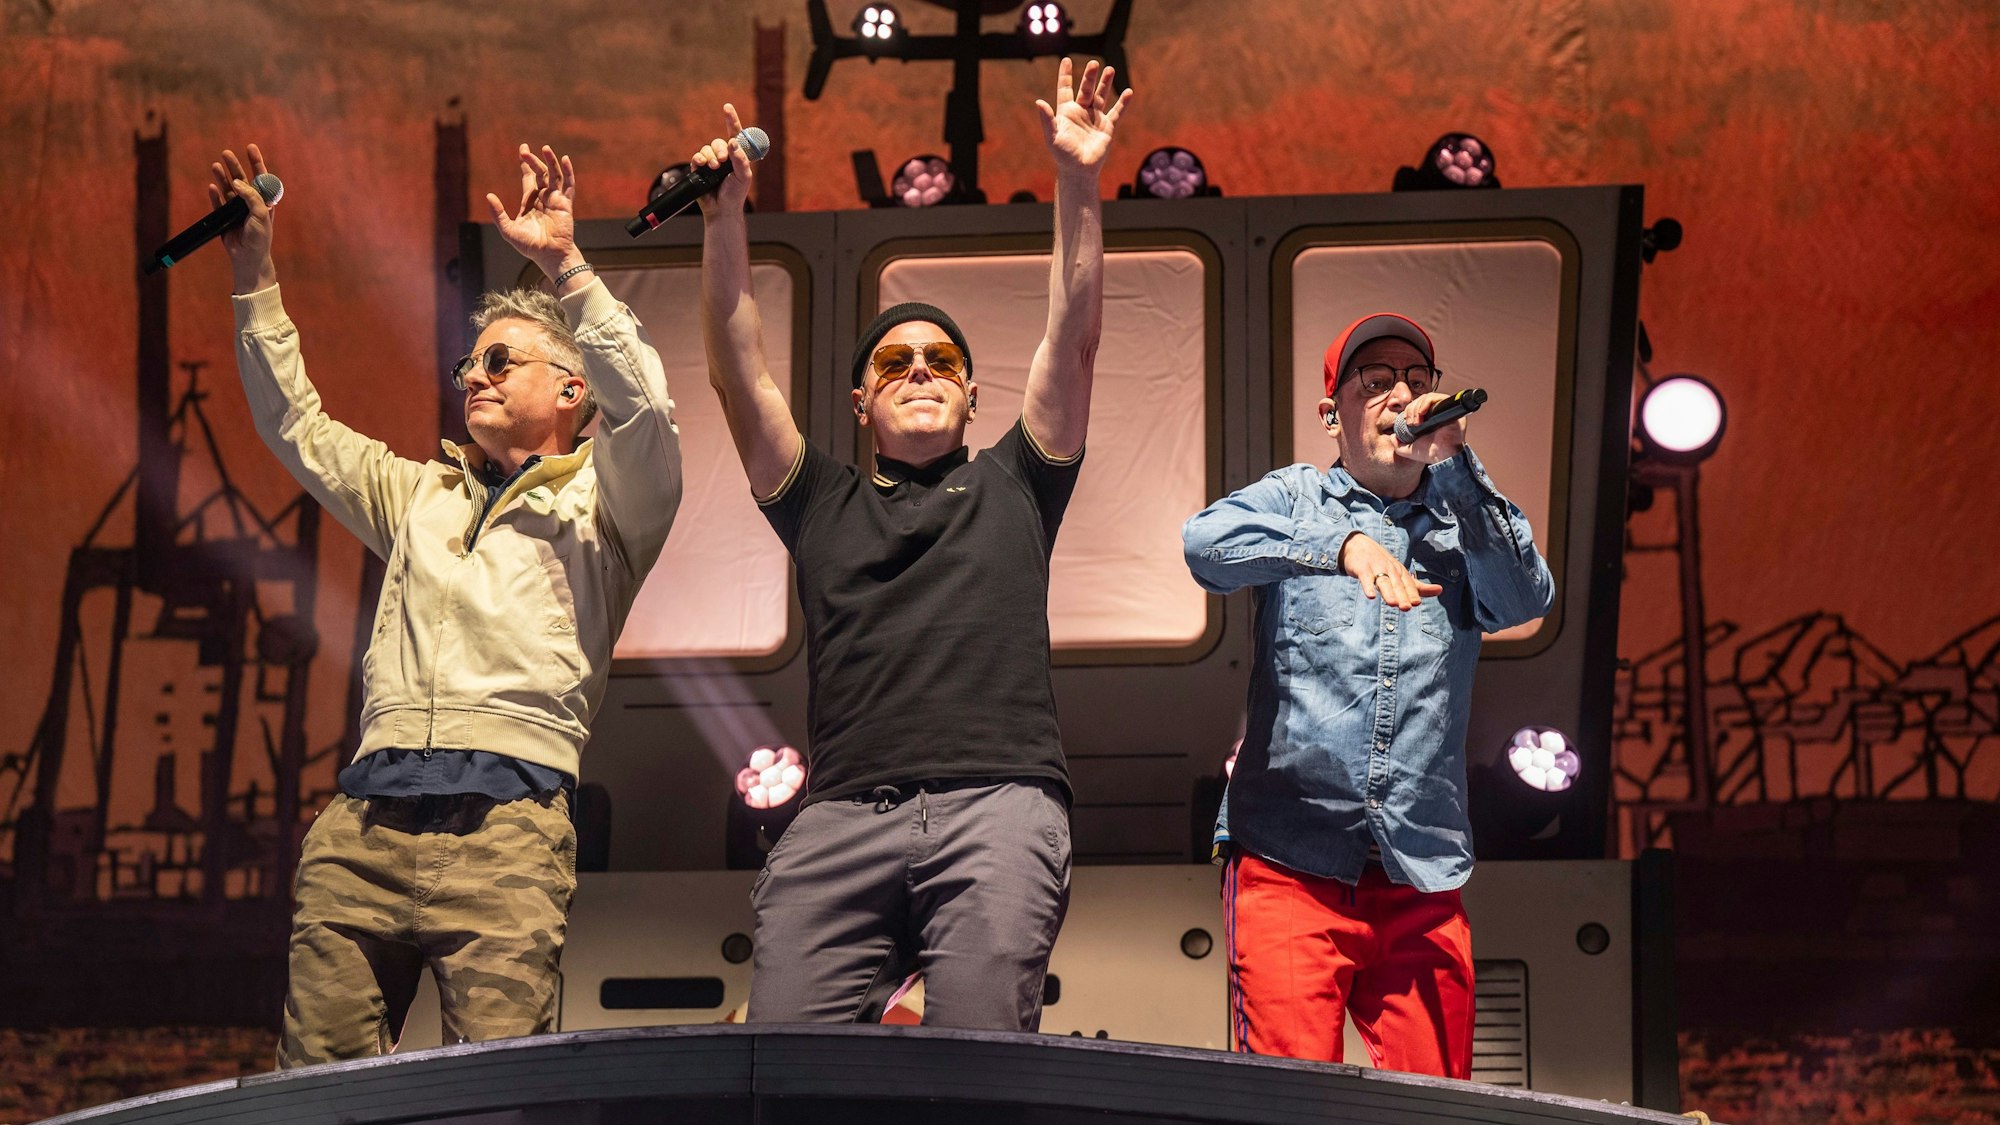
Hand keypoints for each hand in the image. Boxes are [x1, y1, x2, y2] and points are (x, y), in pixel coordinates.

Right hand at [206, 145, 276, 293]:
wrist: (248, 257)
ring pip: (228, 189)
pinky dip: (215, 195)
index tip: (250, 147)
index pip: (261, 178)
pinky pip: (218, 204)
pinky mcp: (224, 219)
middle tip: (226, 153)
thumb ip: (252, 197)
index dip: (256, 162)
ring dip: (222, 177)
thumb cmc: (260, 237)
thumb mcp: (261, 215)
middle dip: (234, 166)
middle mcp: (251, 203)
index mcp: (264, 201)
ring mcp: (237, 210)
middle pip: (242, 180)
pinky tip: (212, 186)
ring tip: (215, 165)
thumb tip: (238, 182)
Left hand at [485, 144, 581, 279]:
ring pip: (553, 175)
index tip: (523, 150)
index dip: (525, 164)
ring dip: (550, 162)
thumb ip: (498, 213)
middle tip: (524, 149)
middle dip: (533, 161)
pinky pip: (568, 185)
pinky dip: (568, 172)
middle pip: (540, 174)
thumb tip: (489, 195)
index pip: (528, 178)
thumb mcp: (508, 229)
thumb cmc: (530, 246)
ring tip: (545, 148)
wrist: (549, 255)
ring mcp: (556, 200)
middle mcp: (544, 198)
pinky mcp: (565, 204)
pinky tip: (565, 159)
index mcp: (530, 202)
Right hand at [695, 103, 753, 218]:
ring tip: (714, 168)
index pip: (735, 134)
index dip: (731, 120)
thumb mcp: (744, 176)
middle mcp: (723, 156)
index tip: (727, 107)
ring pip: (707, 149)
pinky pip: (697, 157)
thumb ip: (740, 159)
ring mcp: (710, 162)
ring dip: (710, 156)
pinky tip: (702, 164)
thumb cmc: (736, 193)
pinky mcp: (699, 169)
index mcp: (736, 155)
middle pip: (718, 142)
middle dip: (720, 149)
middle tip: (723, 161)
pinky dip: (699, 158)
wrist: (722, 209)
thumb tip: (733, 142)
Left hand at [1037, 57, 1132, 175]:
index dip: (1065, 75)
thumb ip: (1047, 119)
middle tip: (1094, 64)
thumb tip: (1038, 102)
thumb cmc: (1063, 155)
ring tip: (1109, 69)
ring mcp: (1095, 118)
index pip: (1065, 89)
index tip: (1066, 60)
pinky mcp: (1107, 127)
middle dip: (1090, 77)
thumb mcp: (1053, 136)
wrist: (1079, 171)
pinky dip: (1123, 103)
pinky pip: (1116, 112)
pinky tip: (1128, 92)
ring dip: (1105, 83)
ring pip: (1101, 97)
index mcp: (1066, 112)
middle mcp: (1081, 112)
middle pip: (1086, 89)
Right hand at [1338, 531, 1441, 610]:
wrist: (1358, 545)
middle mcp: (1390, 569)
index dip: (1412, 593)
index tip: (1416, 603)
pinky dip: (1368, 587)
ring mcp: (1376, 568)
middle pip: (1397, 584)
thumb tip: (1440, 590)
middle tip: (1406, 607)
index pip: (1408, 584)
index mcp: (1400, 572)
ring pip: (1383, 582)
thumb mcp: (1400, 574)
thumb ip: (1419, 586)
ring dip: (1388, 593)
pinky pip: (1366, 579)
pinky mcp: (1362, 569)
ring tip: (1393, 603)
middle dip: (1402, 595)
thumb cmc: (1382, 563)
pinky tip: (1371, 596)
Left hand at [1393, 391, 1468, 465]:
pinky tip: (1422, 414)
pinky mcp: (1451, 409)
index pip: (1418, 405)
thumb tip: (1392, 437)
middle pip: (1421, 400)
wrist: (1441, 456)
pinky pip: (1437, 398)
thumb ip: (1398, 444)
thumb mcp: (1408, 450)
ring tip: (1416, 422)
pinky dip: (1426, 403)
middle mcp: (1438, 414)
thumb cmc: (1429, 453)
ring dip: (1417, 408)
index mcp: (1429, 420)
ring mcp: (1444, 411)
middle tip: (1411, 423)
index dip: (1409, 410)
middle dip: (1411, 410)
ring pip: (1427, 398)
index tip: (1406, 420)